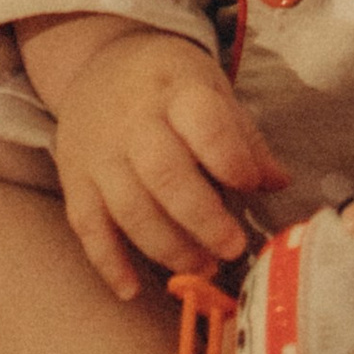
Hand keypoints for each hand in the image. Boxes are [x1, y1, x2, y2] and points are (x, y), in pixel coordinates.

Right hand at [26, 17, 288, 302]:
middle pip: (164, 174)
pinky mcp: (76, 179)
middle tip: (233, 247)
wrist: (98, 64)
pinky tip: (132, 289)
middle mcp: (133, 120)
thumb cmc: (168, 85)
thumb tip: (278, 182)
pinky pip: (88, 226)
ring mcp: (100, 152)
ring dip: (168, 248)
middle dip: (202, 218)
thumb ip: (243, 138)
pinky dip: (109, 262)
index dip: (229, 157)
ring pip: (129, 208)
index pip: (203, 122)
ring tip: (204, 267)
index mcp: (176, 90)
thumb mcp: (210, 91)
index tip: (249, 184)